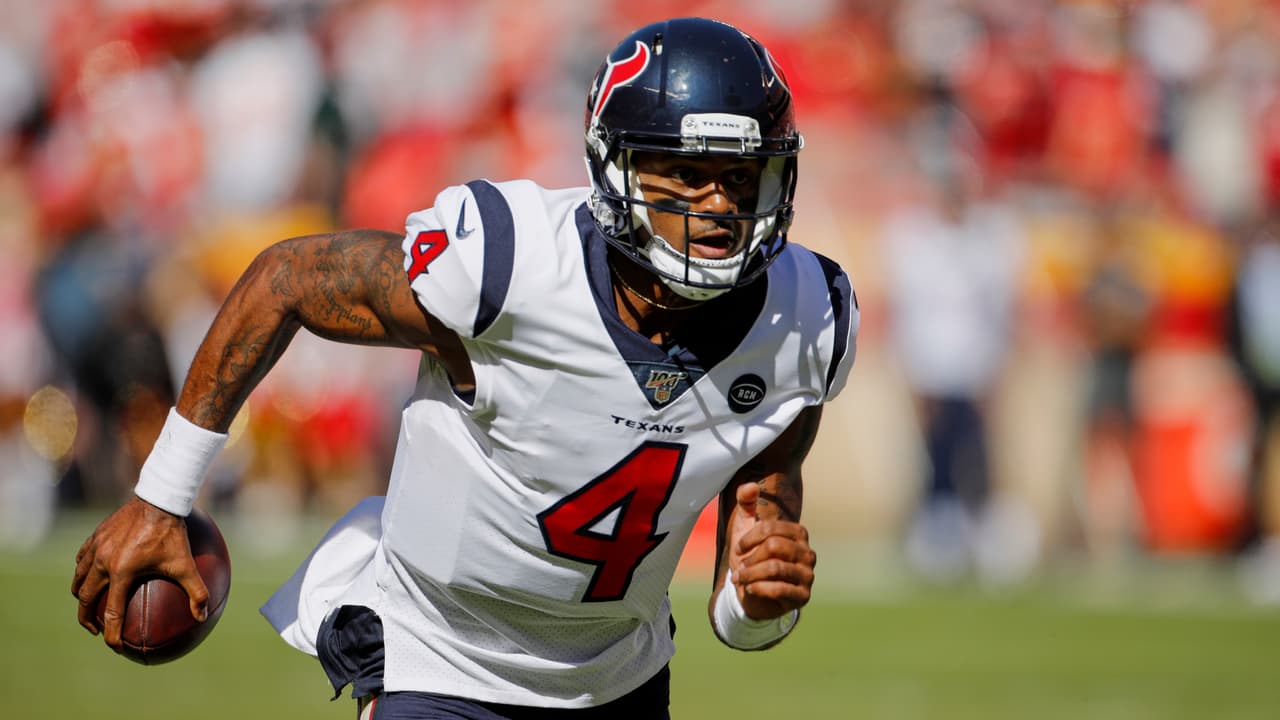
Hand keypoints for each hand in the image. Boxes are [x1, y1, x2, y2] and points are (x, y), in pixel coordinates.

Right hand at [71, 497, 208, 650]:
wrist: (159, 499)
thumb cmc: (173, 533)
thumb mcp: (186, 564)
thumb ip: (197, 592)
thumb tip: (202, 617)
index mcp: (122, 573)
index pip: (112, 612)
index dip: (111, 634)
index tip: (115, 647)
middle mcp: (102, 562)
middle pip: (86, 598)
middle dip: (87, 618)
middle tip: (95, 629)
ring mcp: (96, 548)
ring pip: (79, 578)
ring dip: (81, 595)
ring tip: (89, 604)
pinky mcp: (95, 536)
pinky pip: (81, 559)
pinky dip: (82, 571)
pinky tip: (91, 574)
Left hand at [726, 482, 816, 619]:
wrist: (752, 590)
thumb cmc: (750, 555)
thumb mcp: (744, 527)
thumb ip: (745, 502)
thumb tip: (751, 485)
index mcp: (798, 533)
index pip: (771, 528)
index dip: (749, 538)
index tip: (739, 548)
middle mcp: (808, 553)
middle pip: (773, 547)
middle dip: (750, 558)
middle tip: (739, 566)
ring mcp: (808, 575)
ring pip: (774, 568)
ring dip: (750, 574)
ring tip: (740, 578)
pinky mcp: (803, 596)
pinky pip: (779, 589)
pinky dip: (758, 588)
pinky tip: (750, 589)